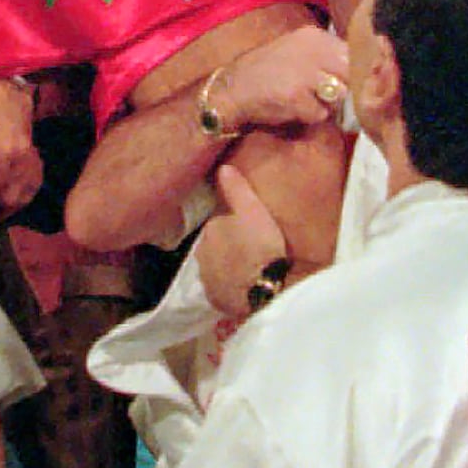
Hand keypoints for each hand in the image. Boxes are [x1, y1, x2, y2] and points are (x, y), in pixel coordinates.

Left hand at [196, 166, 289, 322]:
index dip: (231, 221)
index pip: (218, 220)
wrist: (266, 289)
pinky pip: (221, 288)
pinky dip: (229, 284)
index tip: (246, 225)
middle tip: (249, 245)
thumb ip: (236, 189)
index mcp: (210, 229)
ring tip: (248, 266)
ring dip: (227, 264)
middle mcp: (202, 253)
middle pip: (215, 243)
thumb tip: (222, 167)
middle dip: (226, 243)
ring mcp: (207, 279)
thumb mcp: (253, 210)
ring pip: (216, 266)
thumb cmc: (262, 245)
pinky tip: (243, 284)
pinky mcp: (216, 299)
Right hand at [218, 25, 351, 134]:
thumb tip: (361, 73)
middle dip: (343, 88)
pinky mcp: (296, 95)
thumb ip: (328, 56)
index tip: (344, 81)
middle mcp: (312, 49)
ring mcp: (304, 72)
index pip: (353, 53)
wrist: (232, 88)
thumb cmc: (269, 71)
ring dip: (327, 103)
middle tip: (325, 94)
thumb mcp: (299, 50)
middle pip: (350, 74)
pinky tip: (293, 108)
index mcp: (314, 36)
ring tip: (306, 99)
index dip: (353, 71)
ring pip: (339, 94)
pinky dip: (310, 116)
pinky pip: (320, 113)